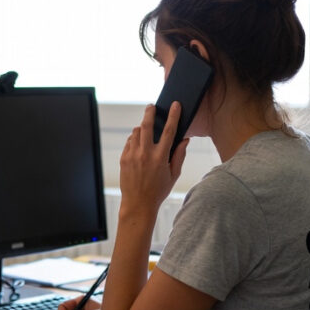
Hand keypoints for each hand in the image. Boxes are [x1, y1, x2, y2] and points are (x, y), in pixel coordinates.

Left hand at [119, 102, 187, 217]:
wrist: (138, 204)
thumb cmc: (158, 190)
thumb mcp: (173, 175)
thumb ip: (180, 155)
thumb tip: (185, 139)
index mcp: (161, 157)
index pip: (169, 131)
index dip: (173, 116)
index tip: (175, 105)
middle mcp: (145, 154)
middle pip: (147, 125)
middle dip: (150, 112)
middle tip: (151, 106)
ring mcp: (132, 155)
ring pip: (136, 132)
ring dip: (142, 128)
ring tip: (146, 132)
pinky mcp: (124, 158)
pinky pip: (129, 141)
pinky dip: (134, 139)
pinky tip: (139, 145)